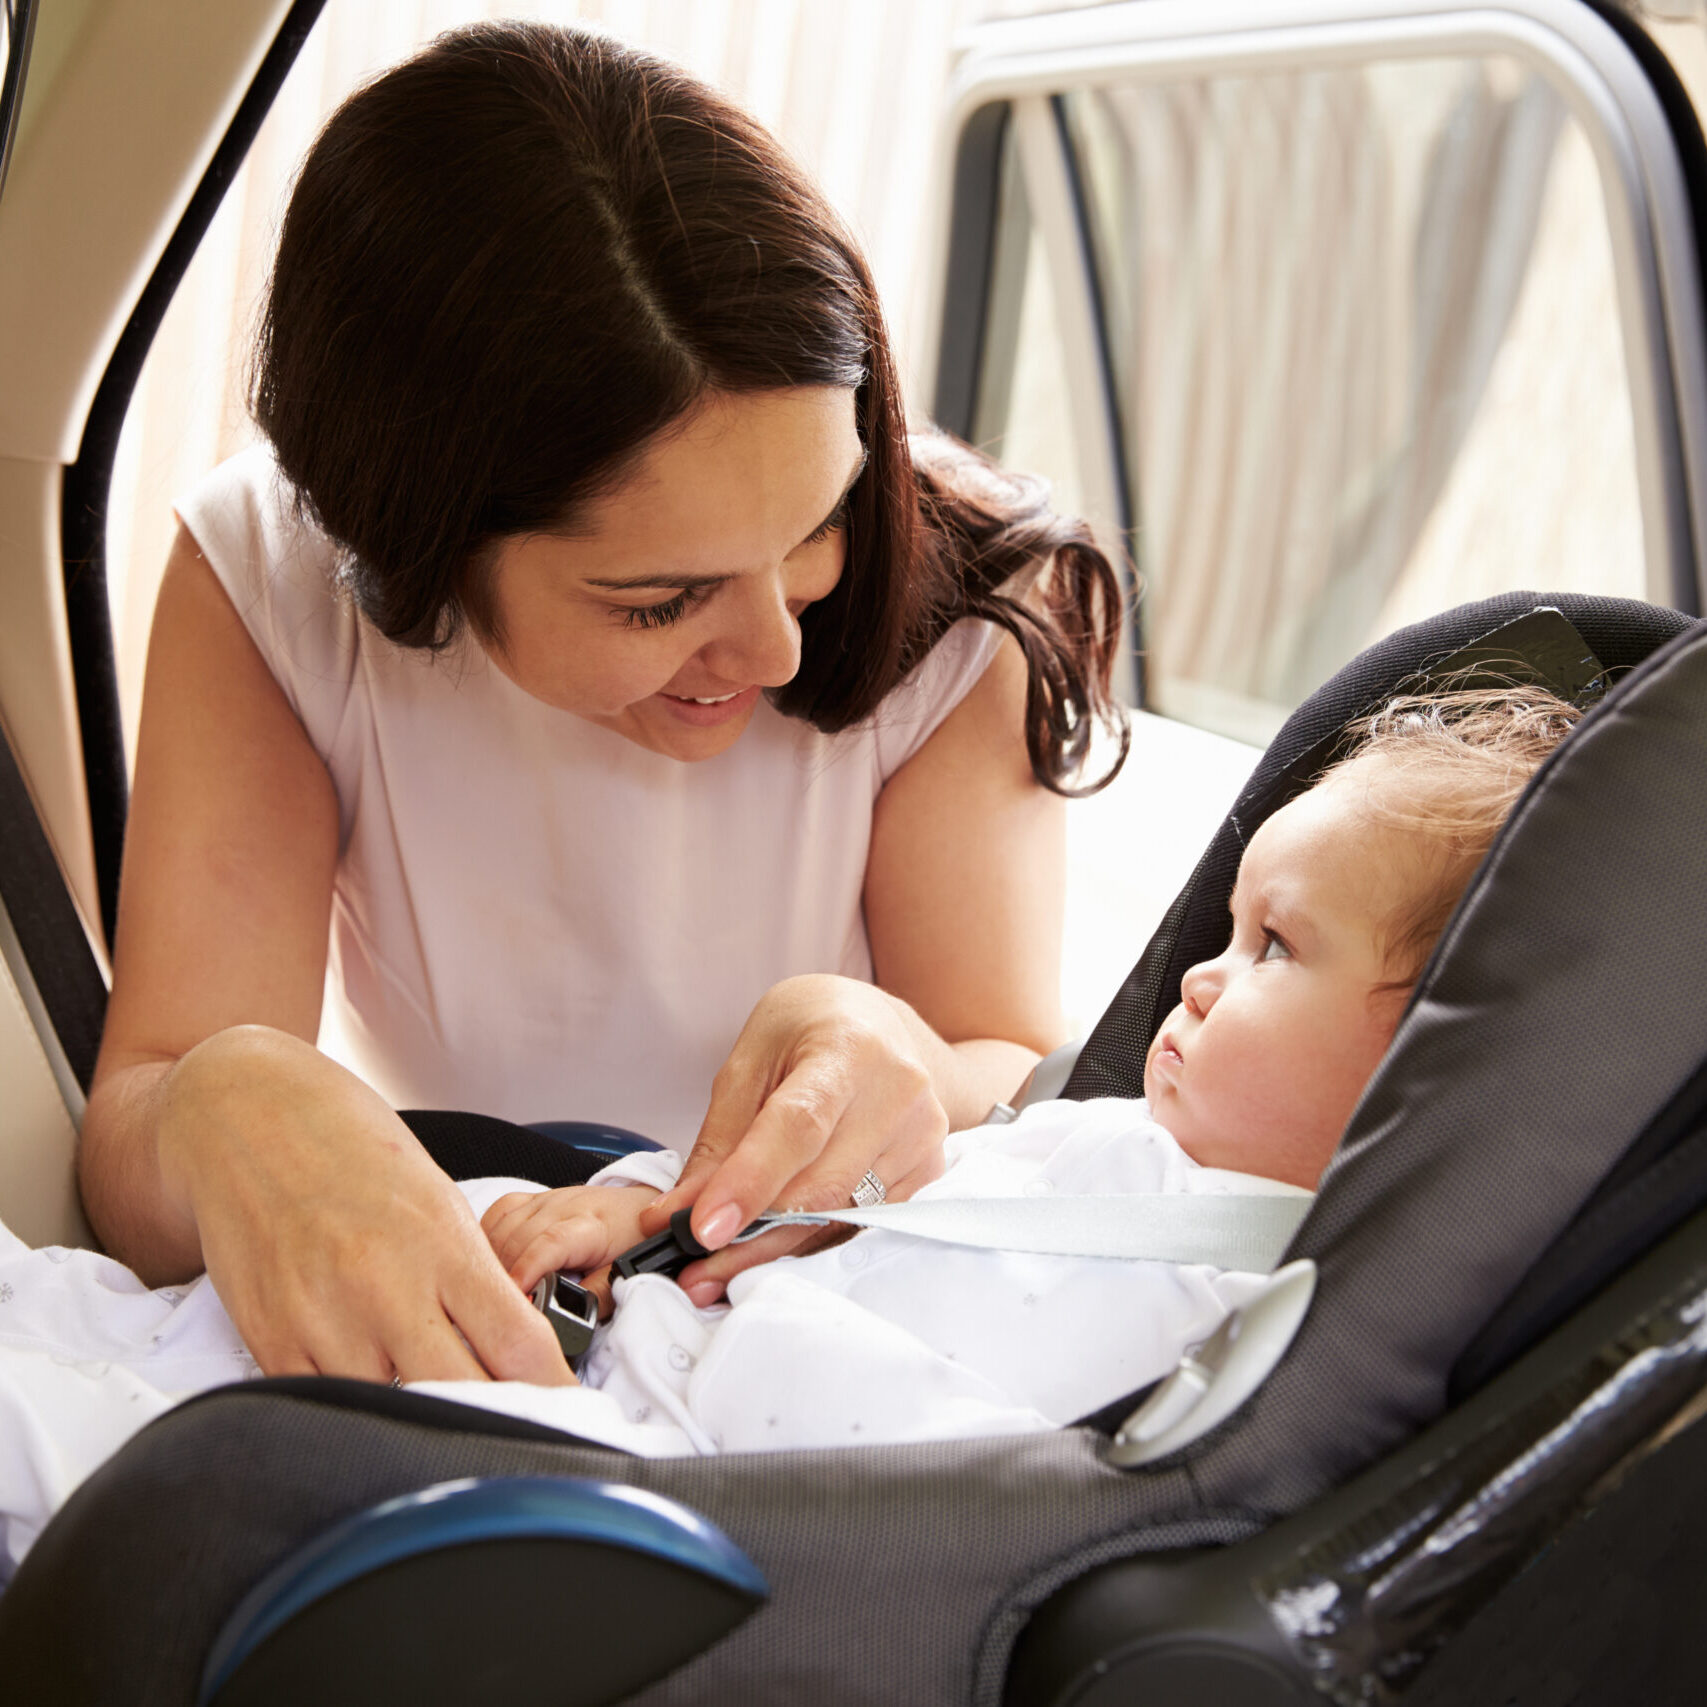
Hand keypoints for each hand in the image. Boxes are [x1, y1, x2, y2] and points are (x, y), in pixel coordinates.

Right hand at [157, 1027, 571, 1386]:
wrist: (251, 1119)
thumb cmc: (357, 1155)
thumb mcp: (439, 1202)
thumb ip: (474, 1278)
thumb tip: (515, 1348)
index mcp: (443, 1247)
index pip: (519, 1344)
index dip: (554, 1392)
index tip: (574, 1416)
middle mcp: (385, 1289)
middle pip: (462, 1394)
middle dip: (499, 1420)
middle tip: (518, 1432)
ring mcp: (323, 1321)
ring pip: (393, 1415)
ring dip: (425, 1423)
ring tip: (446, 1422)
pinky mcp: (271, 1342)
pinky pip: (327, 1409)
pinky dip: (359, 1412)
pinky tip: (377, 1403)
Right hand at [482, 1184, 659, 1315]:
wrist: (641, 1207)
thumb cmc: (634, 1240)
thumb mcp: (623, 1273)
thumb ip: (596, 1295)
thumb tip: (567, 1318)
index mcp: (590, 1226)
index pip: (550, 1243)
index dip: (527, 1269)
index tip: (513, 1296)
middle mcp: (564, 1206)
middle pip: (518, 1239)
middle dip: (504, 1275)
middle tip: (501, 1308)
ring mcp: (546, 1199)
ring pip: (502, 1226)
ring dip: (493, 1259)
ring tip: (495, 1291)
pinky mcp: (534, 1198)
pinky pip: (499, 1212)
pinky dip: (487, 1237)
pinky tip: (490, 1261)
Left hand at [639, 974, 948, 1302]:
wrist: (875, 1024)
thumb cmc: (806, 1034)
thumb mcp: (749, 1063)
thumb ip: (718, 1141)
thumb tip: (678, 1213)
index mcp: (849, 1048)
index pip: (799, 1126)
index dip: (749, 1182)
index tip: (702, 1229)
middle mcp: (899, 1091)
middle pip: (821, 1186)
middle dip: (749, 1237)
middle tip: (691, 1269)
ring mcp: (922, 1135)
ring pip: (839, 1216)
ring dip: (774, 1251)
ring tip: (718, 1268)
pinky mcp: (929, 1171)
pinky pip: (861, 1224)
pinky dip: (810, 1242)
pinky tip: (771, 1248)